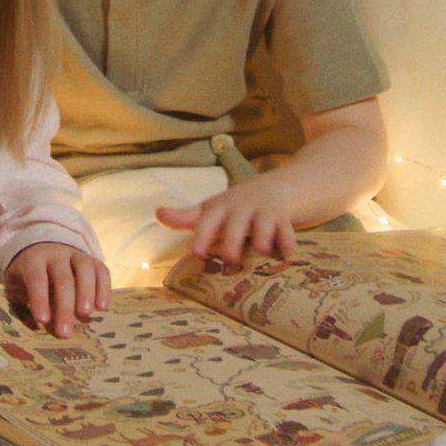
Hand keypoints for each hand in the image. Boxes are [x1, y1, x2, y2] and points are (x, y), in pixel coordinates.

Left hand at [5, 244, 109, 336]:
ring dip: (86, 293)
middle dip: (65, 306)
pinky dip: (104, 288)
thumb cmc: (27, 277)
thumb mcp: (16, 286)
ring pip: (84, 269)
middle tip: (65, 332)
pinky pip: (101, 270)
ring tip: (86, 315)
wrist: (43, 249)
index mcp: (33, 261)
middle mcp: (56, 255)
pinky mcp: (92, 261)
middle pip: (63, 278)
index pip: (36, 277)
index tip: (42, 320)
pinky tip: (102, 308)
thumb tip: (34, 330)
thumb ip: (22, 305)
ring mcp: (76, 255)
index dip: (40, 298)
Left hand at [157, 183, 295, 265]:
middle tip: (230, 258)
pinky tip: (287, 253)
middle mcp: (242, 208)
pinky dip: (288, 240)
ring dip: (263, 235)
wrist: (277, 188)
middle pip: (237, 222)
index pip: (209, 220)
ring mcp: (264, 212)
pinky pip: (287, 229)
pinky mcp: (284, 219)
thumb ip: (186, 216)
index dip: (203, 235)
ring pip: (265, 223)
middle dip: (234, 237)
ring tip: (262, 250)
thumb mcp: (212, 209)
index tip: (196, 252)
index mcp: (221, 208)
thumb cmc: (236, 206)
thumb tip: (157, 214)